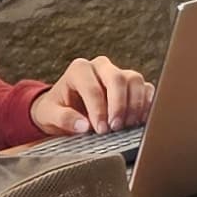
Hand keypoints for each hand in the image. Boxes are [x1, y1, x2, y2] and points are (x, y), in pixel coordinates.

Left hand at [32, 55, 153, 135]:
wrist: (65, 108)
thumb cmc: (57, 109)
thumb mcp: (50, 115)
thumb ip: (63, 118)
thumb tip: (83, 125)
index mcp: (79, 70)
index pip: (93, 87)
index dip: (98, 110)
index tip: (100, 129)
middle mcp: (100, 67)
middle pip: (117, 79)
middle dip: (119, 106)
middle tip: (115, 127)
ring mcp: (118, 73)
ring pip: (135, 81)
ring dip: (135, 105)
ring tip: (127, 125)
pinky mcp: (132, 84)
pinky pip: (146, 88)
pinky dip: (146, 104)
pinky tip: (139, 120)